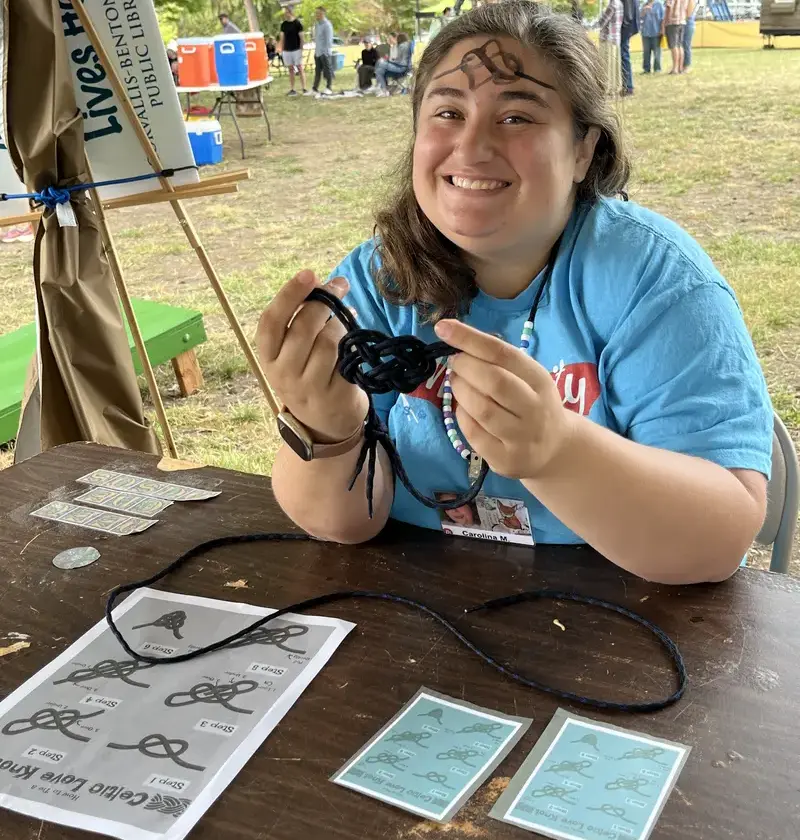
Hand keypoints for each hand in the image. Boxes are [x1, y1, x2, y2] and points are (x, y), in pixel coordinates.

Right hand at [256, 270, 367, 443]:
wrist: (325, 425)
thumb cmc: (310, 376)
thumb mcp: (295, 354)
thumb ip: (302, 322)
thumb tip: (331, 286)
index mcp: (269, 357)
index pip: (271, 321)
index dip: (289, 294)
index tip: (309, 274)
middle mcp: (283, 374)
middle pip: (304, 326)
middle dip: (325, 302)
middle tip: (340, 287)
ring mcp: (309, 388)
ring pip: (328, 341)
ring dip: (341, 326)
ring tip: (345, 325)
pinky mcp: (334, 397)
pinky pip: (347, 360)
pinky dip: (353, 347)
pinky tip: (354, 345)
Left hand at [434, 320, 575, 479]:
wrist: (555, 449)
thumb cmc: (532, 403)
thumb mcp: (528, 378)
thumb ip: (500, 361)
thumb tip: (458, 338)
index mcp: (541, 381)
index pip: (503, 354)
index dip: (470, 339)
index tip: (443, 328)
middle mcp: (535, 409)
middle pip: (493, 381)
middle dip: (464, 366)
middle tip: (454, 362)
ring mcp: (521, 437)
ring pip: (480, 408)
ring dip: (460, 390)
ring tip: (457, 382)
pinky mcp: (505, 459)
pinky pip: (473, 432)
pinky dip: (462, 415)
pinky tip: (465, 408)